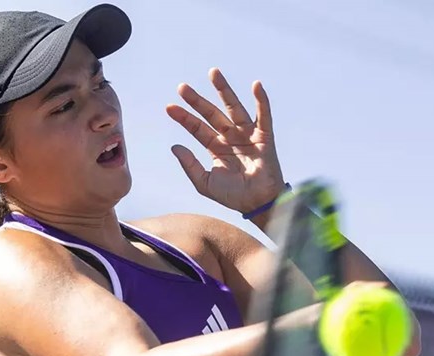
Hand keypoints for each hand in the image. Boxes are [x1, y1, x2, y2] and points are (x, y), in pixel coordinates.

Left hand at [167, 68, 285, 215]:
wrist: (257, 204)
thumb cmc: (232, 196)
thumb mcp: (204, 183)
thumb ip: (189, 165)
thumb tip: (174, 146)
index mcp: (216, 148)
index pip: (197, 129)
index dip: (184, 118)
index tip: (169, 107)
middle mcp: (230, 138)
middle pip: (211, 114)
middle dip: (196, 101)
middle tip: (181, 87)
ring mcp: (247, 136)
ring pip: (233, 108)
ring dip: (224, 90)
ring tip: (213, 73)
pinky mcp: (264, 137)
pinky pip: (263, 116)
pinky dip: (261, 101)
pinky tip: (256, 85)